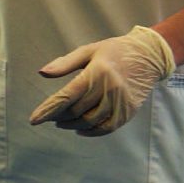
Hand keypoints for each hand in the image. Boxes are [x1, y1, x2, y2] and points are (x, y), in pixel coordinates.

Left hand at [29, 25, 176, 134]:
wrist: (149, 56)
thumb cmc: (115, 51)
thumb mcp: (89, 50)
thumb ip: (65, 63)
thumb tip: (42, 73)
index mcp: (97, 72)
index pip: (67, 95)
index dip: (49, 109)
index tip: (34, 120)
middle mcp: (109, 88)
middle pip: (77, 111)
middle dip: (59, 117)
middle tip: (50, 117)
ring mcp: (120, 101)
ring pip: (90, 121)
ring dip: (73, 125)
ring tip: (63, 123)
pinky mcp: (128, 111)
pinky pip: (107, 128)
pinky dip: (92, 132)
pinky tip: (81, 130)